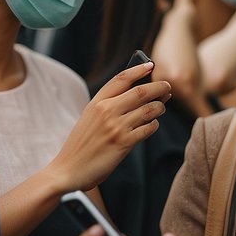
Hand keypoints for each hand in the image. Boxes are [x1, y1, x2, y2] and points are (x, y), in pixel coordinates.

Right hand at [47, 62, 170, 192]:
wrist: (68, 170)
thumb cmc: (80, 144)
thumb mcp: (89, 118)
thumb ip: (107, 105)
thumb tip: (135, 93)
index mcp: (96, 102)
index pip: (122, 78)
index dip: (138, 69)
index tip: (150, 65)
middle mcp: (107, 111)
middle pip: (141, 91)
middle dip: (158, 87)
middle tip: (167, 87)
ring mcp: (116, 127)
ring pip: (148, 109)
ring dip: (159, 107)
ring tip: (162, 107)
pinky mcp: (123, 143)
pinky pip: (147, 129)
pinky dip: (153, 125)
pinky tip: (153, 124)